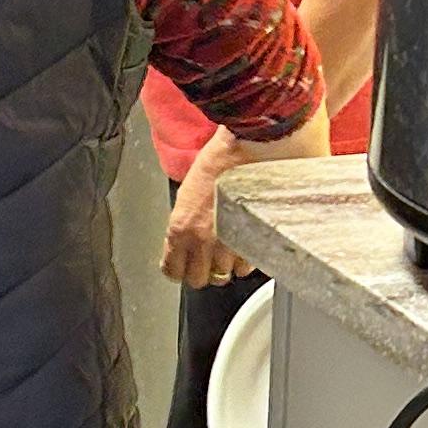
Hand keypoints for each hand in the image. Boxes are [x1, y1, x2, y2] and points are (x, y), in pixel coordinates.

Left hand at [160, 130, 260, 288]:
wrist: (249, 148)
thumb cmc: (219, 160)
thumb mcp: (189, 192)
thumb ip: (187, 222)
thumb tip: (189, 239)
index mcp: (181, 227)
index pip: (172, 269)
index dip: (178, 268)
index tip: (182, 264)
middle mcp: (203, 241)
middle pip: (199, 279)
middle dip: (203, 270)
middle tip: (209, 257)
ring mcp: (231, 244)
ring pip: (228, 275)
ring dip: (230, 263)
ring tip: (233, 245)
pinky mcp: (255, 241)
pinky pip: (251, 264)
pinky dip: (250, 256)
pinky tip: (249, 241)